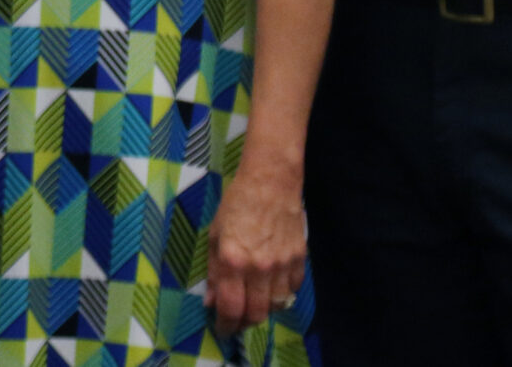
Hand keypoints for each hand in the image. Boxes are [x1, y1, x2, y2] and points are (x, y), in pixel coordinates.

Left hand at [207, 164, 306, 333]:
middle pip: (256, 314)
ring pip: (276, 306)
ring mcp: (283, 265)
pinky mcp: (299, 260)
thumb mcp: (215, 235)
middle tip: (236, 320)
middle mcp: (260, 268)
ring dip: (263, 311)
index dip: (225, 325)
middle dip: (244, 323)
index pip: (231, 307)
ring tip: (252, 304)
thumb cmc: (236, 204)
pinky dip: (281, 295)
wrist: (271, 182)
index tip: (221, 329)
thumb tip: (212, 302)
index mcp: (234, 260)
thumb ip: (214, 271)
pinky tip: (271, 288)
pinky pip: (292, 291)